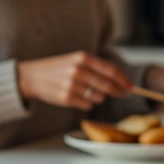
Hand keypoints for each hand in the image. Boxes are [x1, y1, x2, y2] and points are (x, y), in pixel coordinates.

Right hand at [16, 51, 131, 110]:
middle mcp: (78, 70)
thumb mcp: (76, 60)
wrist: (32, 76)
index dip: (123, 80)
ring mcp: (71, 85)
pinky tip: (78, 97)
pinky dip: (87, 103)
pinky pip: (87, 105)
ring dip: (99, 97)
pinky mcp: (66, 98)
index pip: (110, 70)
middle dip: (119, 91)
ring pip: (98, 97)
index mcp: (82, 58)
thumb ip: (96, 68)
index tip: (132, 87)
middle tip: (124, 94)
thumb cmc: (58, 68)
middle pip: (107, 85)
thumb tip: (120, 81)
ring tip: (88, 91)